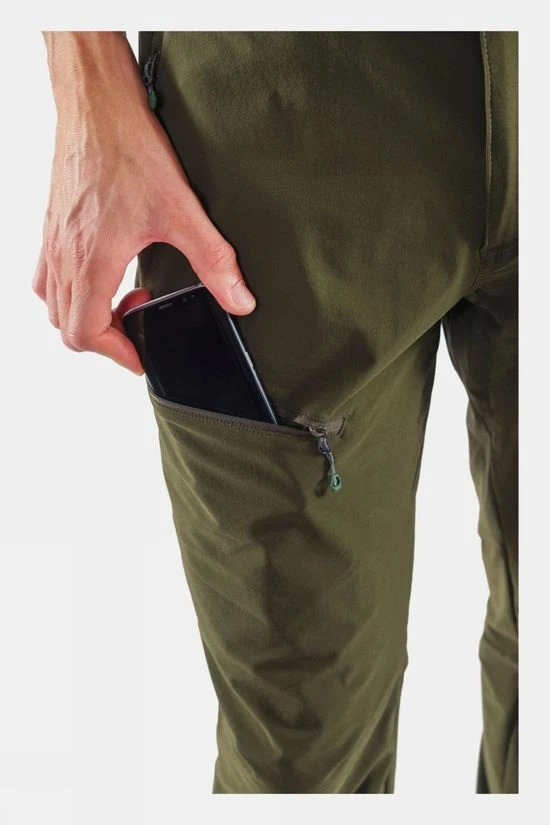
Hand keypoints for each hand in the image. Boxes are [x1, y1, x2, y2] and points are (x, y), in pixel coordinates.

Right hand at [33, 32, 256, 375]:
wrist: (98, 104)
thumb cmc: (129, 150)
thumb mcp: (182, 212)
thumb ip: (213, 262)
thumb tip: (239, 300)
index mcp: (91, 262)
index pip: (85, 333)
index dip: (115, 354)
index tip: (141, 355)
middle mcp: (65, 256)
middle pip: (67, 326)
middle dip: (105, 337)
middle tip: (139, 321)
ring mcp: (53, 241)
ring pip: (53, 303)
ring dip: (86, 314)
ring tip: (122, 297)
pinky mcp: (52, 225)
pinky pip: (46, 275)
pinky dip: (69, 289)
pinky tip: (100, 270)